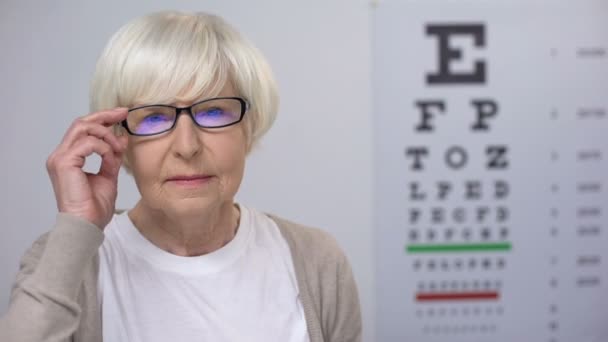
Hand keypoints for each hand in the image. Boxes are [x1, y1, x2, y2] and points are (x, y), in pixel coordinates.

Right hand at [46, 108, 128, 228]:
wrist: (86, 225)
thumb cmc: (94, 208)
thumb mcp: (109, 176)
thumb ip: (113, 157)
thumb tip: (122, 139)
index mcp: (69, 158)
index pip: (83, 129)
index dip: (102, 119)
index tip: (121, 114)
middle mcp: (61, 155)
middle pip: (81, 123)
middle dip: (104, 116)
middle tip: (123, 113)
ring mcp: (60, 158)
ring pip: (83, 128)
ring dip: (106, 134)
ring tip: (118, 148)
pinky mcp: (64, 163)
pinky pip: (88, 144)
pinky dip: (104, 148)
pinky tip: (111, 159)